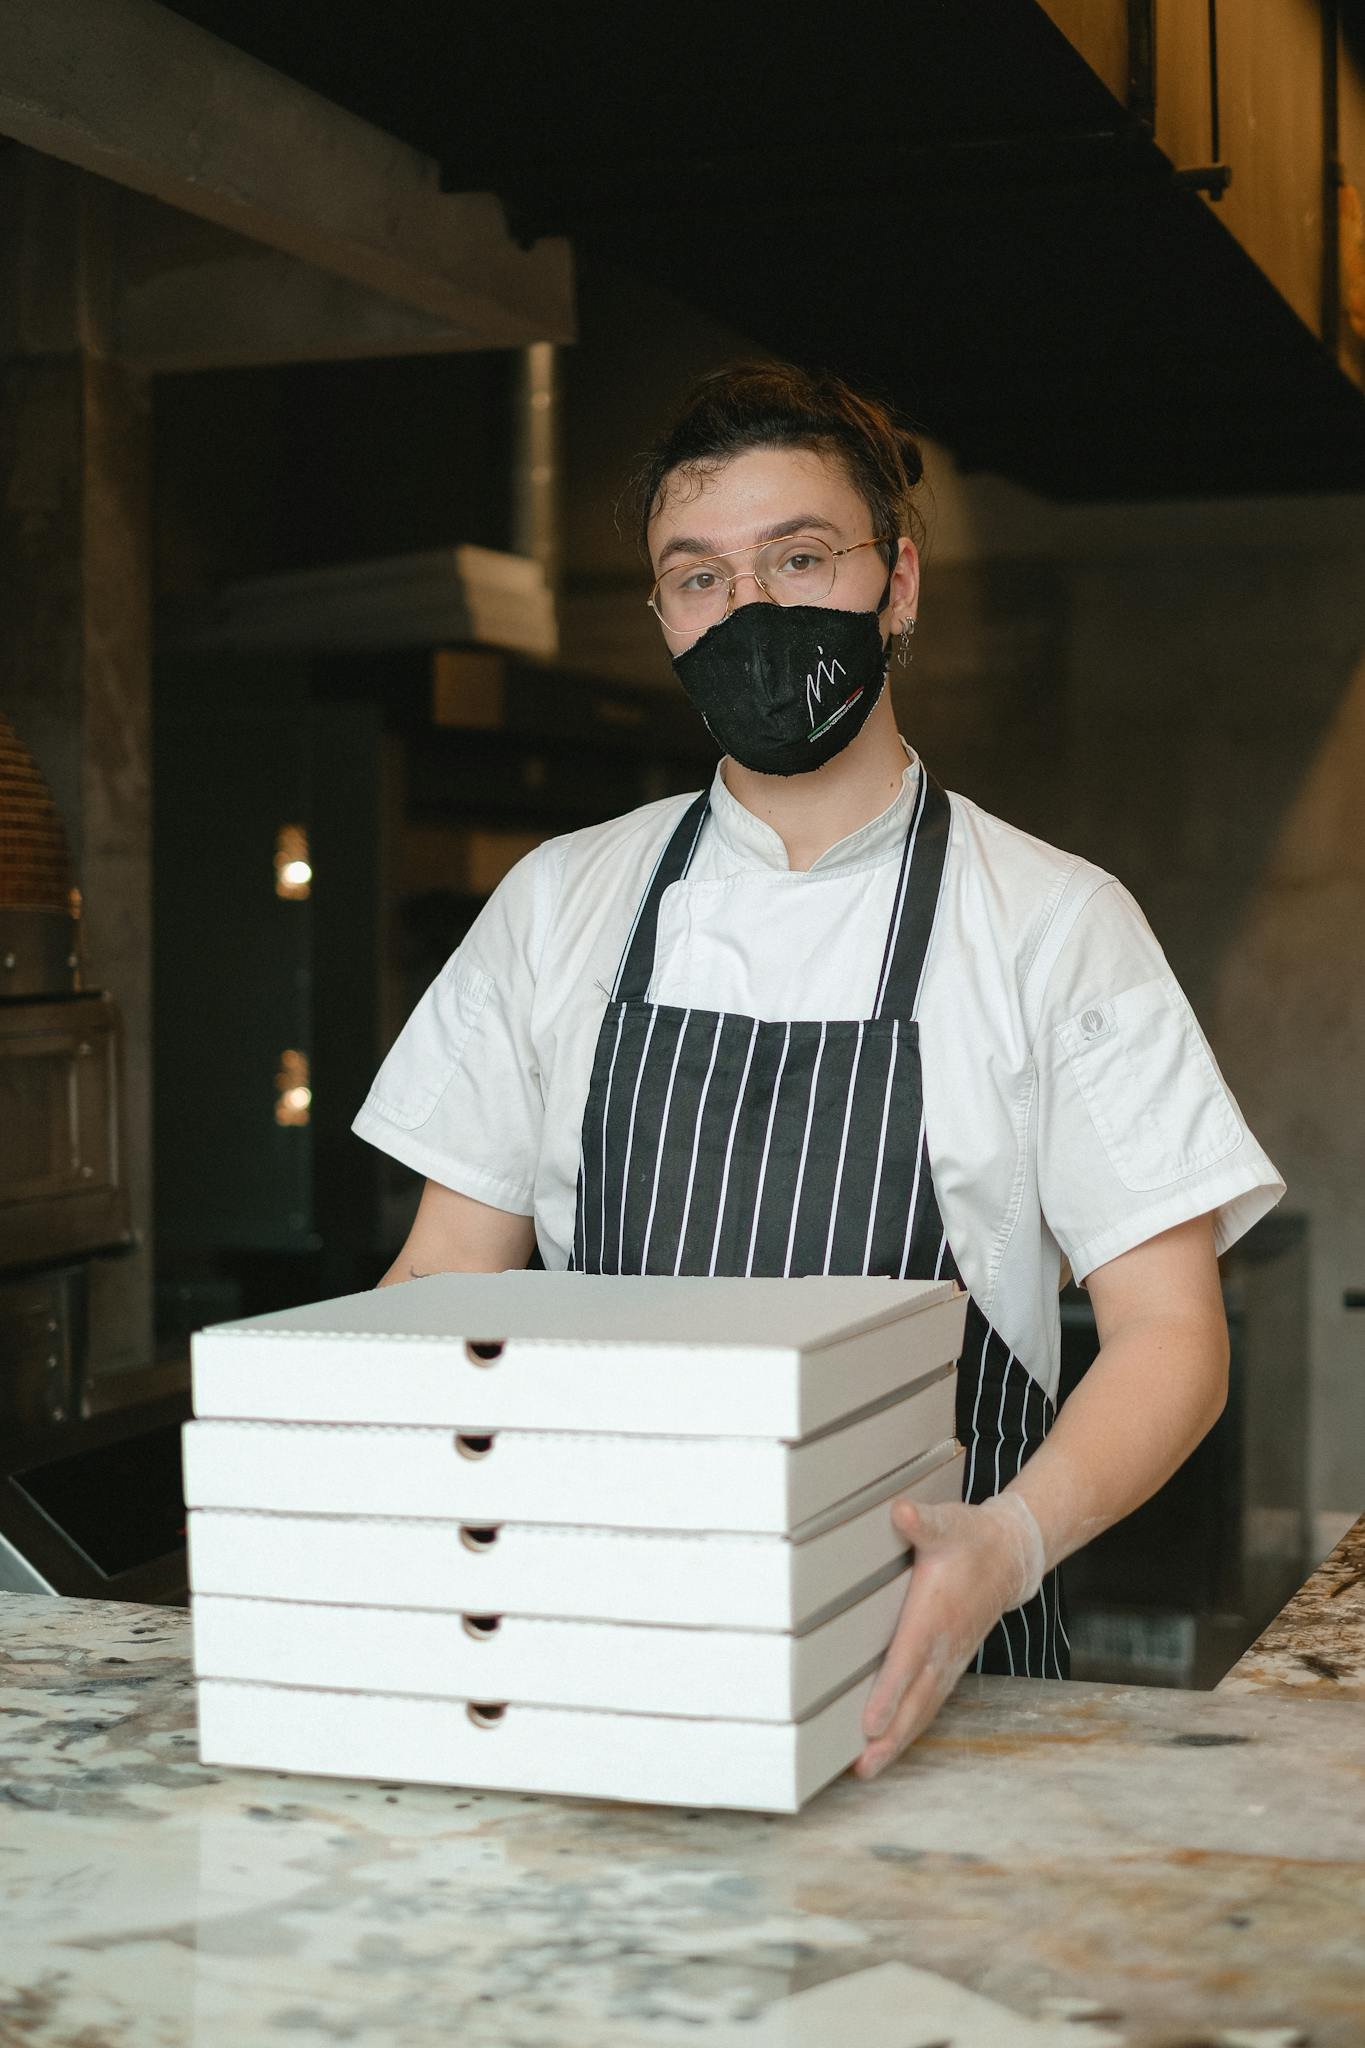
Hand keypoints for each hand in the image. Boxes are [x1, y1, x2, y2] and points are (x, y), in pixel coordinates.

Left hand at [853, 1492, 1041, 1780]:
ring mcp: (949, 1659)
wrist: (1010, 1556)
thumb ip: (922, 1522)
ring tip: (867, 1769)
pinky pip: (928, 1702)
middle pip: (915, 1700)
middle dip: (889, 1735)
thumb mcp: (947, 1523)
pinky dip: (909, 1727)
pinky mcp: (950, 1664)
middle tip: (862, 1767)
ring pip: (922, 1708)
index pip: (907, 1660)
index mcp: (935, 1615)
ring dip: (897, 1740)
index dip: (889, 1694)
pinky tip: (888, 1744)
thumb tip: (902, 1512)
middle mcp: (943, 1646)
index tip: (868, 1723)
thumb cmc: (971, 1538)